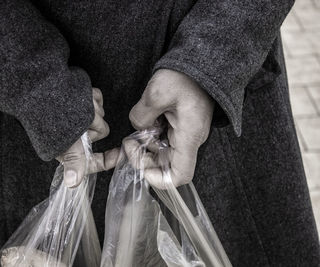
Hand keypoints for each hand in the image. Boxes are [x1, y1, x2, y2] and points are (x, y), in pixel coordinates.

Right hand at [56, 87, 118, 187]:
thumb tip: (71, 184)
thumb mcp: (66, 144)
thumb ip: (74, 162)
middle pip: (101, 132)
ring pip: (100, 115)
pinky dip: (92, 96)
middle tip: (78, 120)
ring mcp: (81, 118)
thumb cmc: (49, 120)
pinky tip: (80, 96)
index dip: (108, 160)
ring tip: (75, 106)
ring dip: (91, 109)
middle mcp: (78, 136)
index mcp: (73, 150)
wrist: (39, 90)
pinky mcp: (83, 102)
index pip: (96, 161)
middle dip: (93, 124)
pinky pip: (97, 99)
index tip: (120, 153)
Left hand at [128, 69, 213, 187]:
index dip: (159, 179)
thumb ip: (141, 116)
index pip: (179, 175)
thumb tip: (137, 127)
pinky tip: (145, 123)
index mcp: (189, 137)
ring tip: (136, 131)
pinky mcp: (182, 126)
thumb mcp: (157, 93)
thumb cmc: (185, 76)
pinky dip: (151, 136)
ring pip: (163, 153)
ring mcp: (186, 133)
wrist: (199, 62)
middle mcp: (190, 140)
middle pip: (166, 165)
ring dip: (146, 146)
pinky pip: (165, 140)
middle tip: (129, 143)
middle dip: (144, 158)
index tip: (140, 167)